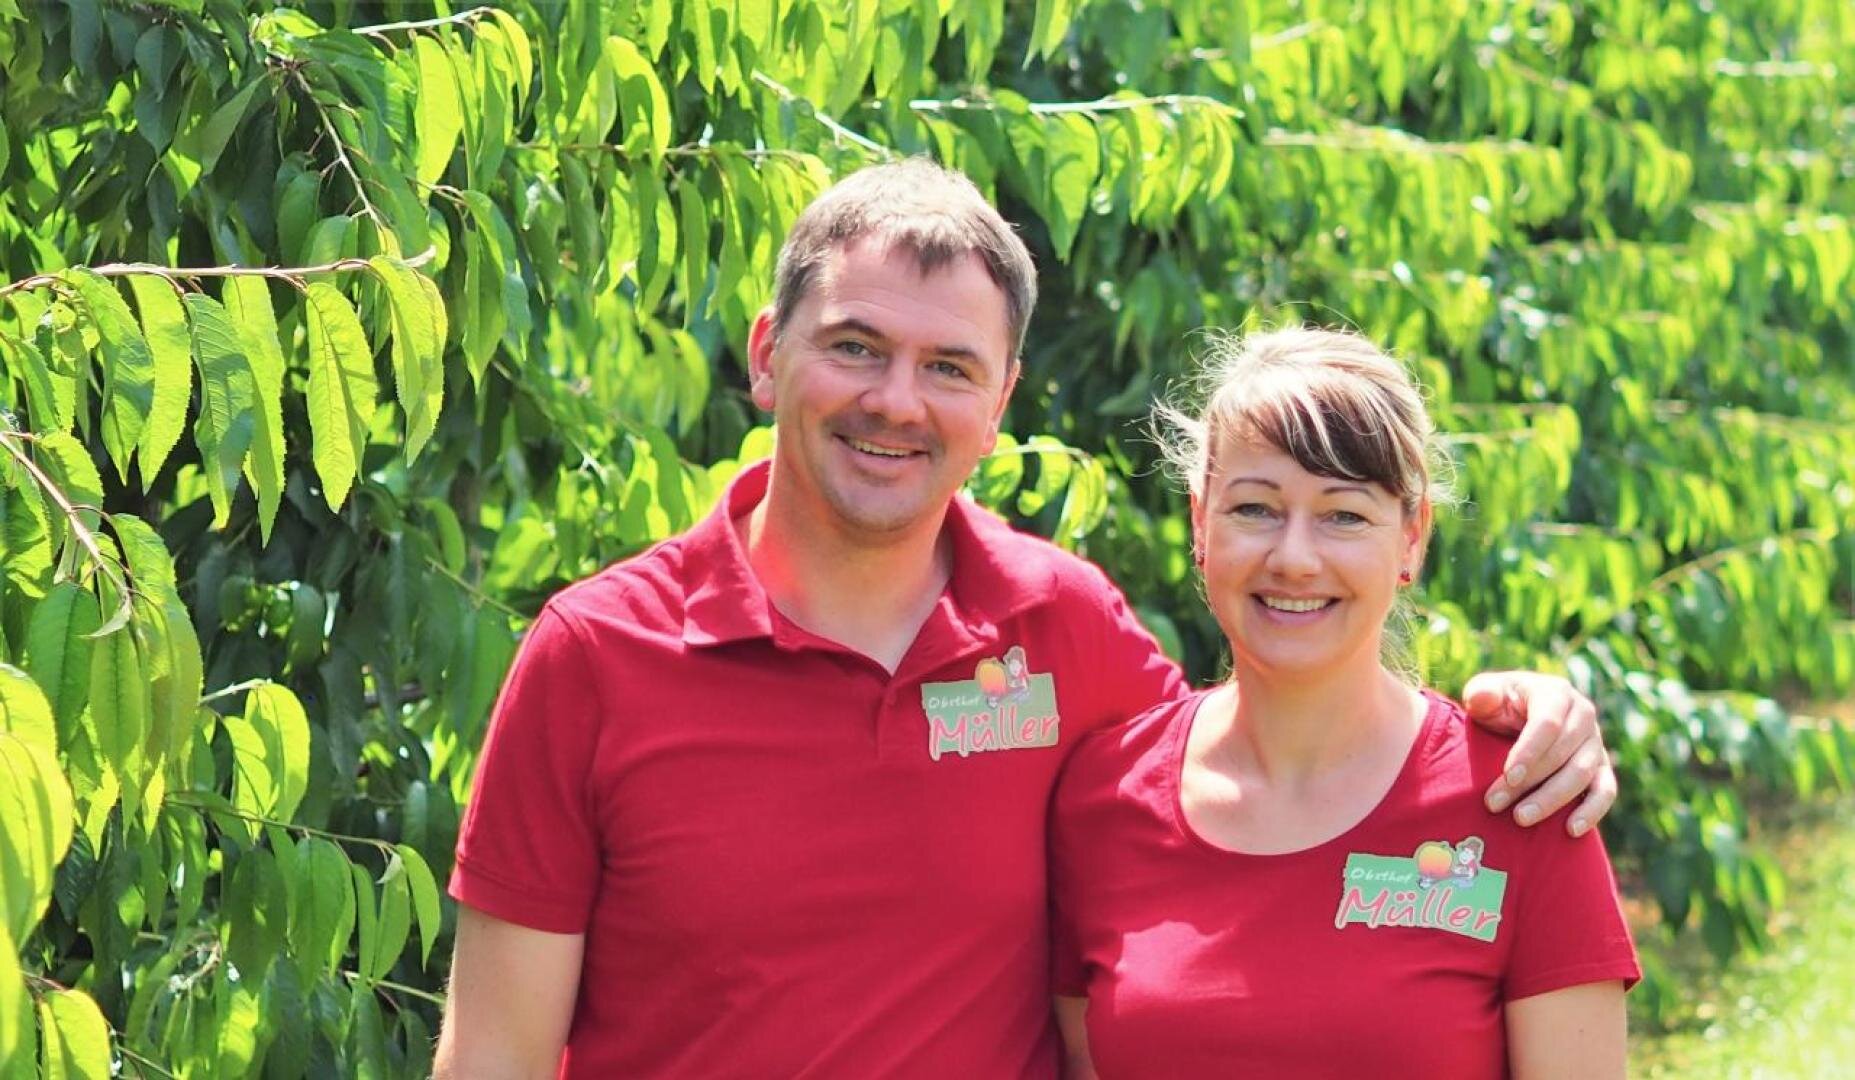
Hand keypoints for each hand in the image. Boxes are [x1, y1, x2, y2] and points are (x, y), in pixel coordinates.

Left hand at [1463, 671, 1615, 836]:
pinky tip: (1571, 830)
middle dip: (1530, 781)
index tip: (1508, 775)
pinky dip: (1592, 811)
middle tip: (1496, 804)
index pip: (1548, 722)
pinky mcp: (1601, 768)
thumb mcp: (1485, 693)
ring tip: (1521, 818)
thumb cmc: (1499, 705)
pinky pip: (1606, 791)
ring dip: (1553, 799)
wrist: (1518, 718)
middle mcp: (1583, 715)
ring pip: (1583, 773)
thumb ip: (1481, 694)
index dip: (1529, 751)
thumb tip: (1483, 697)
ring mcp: (1595, 742)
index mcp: (1556, 693)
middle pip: (1563, 752)